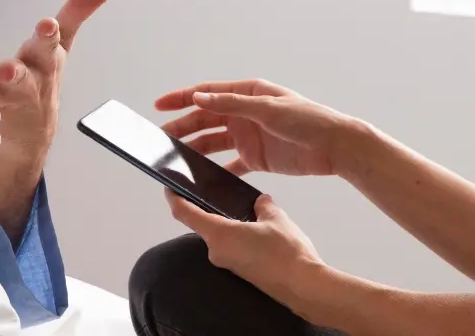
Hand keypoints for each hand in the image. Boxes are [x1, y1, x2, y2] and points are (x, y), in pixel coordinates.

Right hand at [157, 79, 356, 177]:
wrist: (336, 147)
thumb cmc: (307, 120)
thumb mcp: (267, 109)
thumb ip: (231, 104)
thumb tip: (199, 98)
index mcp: (247, 93)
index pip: (207, 94)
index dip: (182, 98)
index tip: (159, 105)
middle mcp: (244, 113)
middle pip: (206, 120)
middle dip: (183, 127)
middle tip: (162, 139)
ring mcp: (249, 136)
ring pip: (214, 143)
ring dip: (196, 150)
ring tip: (176, 160)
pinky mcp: (256, 158)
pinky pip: (230, 165)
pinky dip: (216, 171)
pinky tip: (203, 179)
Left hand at [165, 190, 325, 315]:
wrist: (305, 287)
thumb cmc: (287, 253)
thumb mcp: (275, 217)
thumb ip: (263, 205)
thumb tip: (260, 202)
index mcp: (219, 234)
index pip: (184, 213)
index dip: (174, 197)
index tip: (169, 186)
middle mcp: (217, 251)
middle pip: (202, 224)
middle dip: (210, 208)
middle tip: (220, 191)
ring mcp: (228, 264)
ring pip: (219, 237)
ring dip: (228, 223)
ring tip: (248, 210)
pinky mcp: (240, 272)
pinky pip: (231, 248)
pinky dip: (237, 236)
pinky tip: (256, 231)